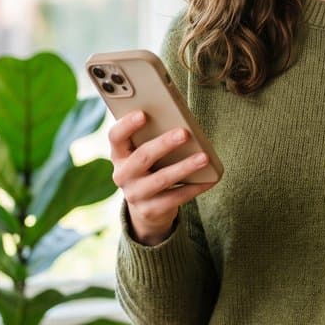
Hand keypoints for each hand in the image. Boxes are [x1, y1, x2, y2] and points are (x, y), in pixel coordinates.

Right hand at [107, 110, 216, 245]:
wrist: (147, 207)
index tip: (143, 114)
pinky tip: (209, 179)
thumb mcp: (145, 152)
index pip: (115, 136)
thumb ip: (153, 136)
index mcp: (119, 154)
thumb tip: (180, 122)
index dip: (127, 125)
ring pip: (161, 179)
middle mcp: (122, 175)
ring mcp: (135, 195)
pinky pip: (175, 198)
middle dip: (164, 144)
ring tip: (204, 157)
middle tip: (184, 133)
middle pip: (142, 157)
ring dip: (184, 167)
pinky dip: (194, 187)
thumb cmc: (151, 167)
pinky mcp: (150, 210)